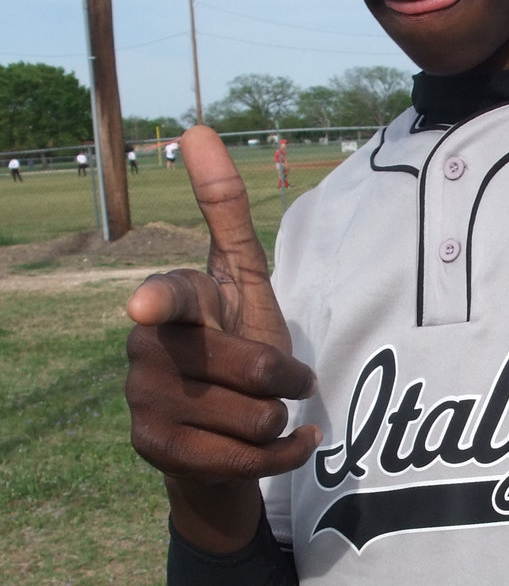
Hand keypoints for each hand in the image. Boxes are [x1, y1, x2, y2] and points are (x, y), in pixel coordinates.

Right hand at [125, 126, 319, 549]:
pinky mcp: (155, 452)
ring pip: (253, 416)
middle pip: (252, 367)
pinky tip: (287, 444)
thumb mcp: (242, 279)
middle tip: (286, 381)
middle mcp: (145, 350)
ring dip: (281, 418)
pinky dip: (285, 452)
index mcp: (173, 303)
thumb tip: (198, 126)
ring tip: (267, 412)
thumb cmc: (236, 343)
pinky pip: (246, 459)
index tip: (146, 308)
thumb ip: (223, 211)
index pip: (173, 298)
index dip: (163, 301)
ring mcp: (144, 403)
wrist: (219, 434)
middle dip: (287, 377)